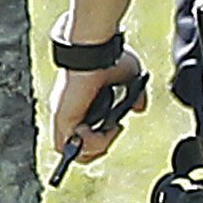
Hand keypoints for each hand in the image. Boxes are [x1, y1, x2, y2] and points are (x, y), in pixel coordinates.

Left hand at [47, 51, 148, 174]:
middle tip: (113, 131)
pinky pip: (68, 147)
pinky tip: (98, 129)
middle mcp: (71, 111)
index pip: (86, 133)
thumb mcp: (129, 79)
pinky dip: (87, 144)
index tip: (117, 125)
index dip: (103, 137)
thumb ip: (135, 96)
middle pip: (79, 148)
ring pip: (74, 151)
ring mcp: (65, 116)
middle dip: (100, 147)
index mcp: (82, 103)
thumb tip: (139, 108)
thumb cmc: (110, 58)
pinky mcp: (63, 119)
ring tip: (109, 131)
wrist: (97, 51)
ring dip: (96, 147)